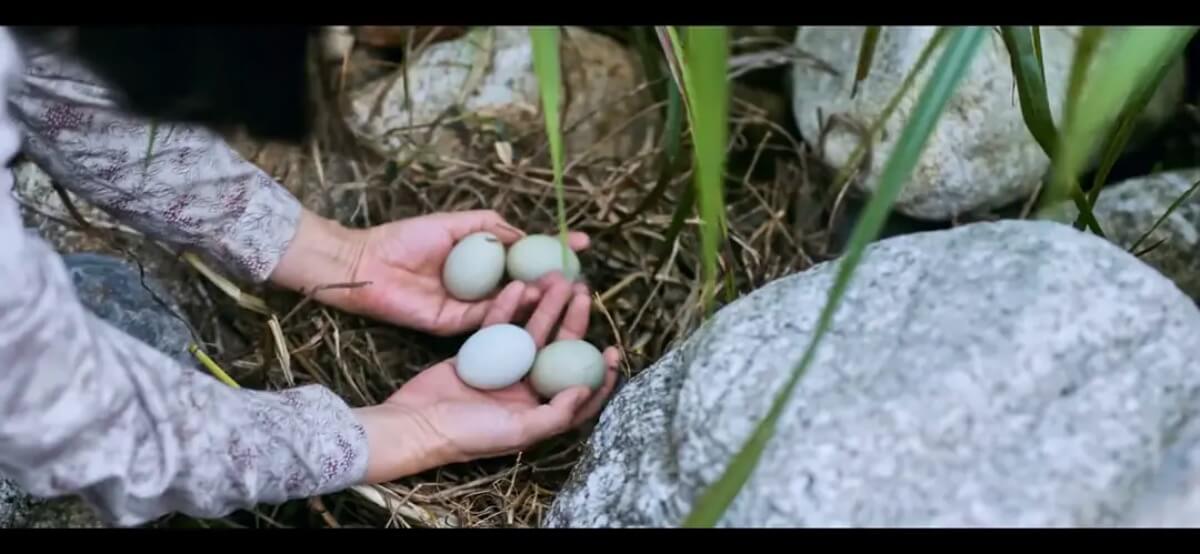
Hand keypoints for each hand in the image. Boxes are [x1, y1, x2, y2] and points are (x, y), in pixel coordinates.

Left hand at [270, 209, 589, 335]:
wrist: (368, 262)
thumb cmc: (406, 238)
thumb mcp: (457, 224)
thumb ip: (491, 227)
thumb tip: (525, 234)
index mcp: (483, 262)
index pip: (527, 257)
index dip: (555, 251)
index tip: (583, 243)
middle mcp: (482, 288)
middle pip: (527, 285)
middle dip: (557, 279)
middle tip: (583, 274)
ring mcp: (470, 309)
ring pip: (512, 305)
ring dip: (540, 296)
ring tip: (566, 286)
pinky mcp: (455, 326)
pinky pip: (488, 319)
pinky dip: (509, 308)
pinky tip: (531, 295)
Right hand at [353, 272, 619, 482]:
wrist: (415, 424)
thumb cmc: (467, 435)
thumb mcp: (517, 431)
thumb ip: (555, 414)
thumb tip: (586, 388)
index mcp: (539, 410)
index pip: (578, 389)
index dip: (598, 372)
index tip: (612, 349)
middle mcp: (526, 388)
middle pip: (558, 349)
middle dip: (574, 321)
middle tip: (584, 292)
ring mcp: (504, 368)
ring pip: (532, 331)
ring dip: (546, 306)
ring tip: (559, 279)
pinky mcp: (480, 351)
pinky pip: (500, 324)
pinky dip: (509, 306)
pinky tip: (520, 286)